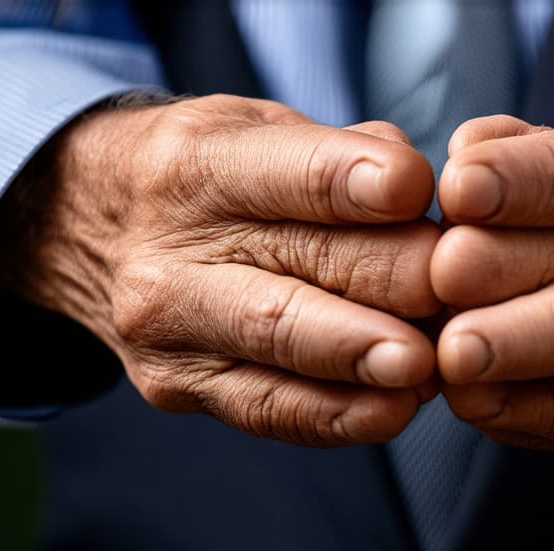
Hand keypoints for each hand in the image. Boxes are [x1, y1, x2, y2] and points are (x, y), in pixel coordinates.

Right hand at [0, 95, 441, 445]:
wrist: (95, 226)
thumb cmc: (213, 175)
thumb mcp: (262, 131)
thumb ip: (348, 155)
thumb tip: (425, 198)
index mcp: (198, 164)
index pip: (294, 176)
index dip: (363, 186)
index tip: (420, 194)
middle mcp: (172, 250)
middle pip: (304, 266)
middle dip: (395, 280)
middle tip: (458, 292)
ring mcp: (170, 328)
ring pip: (283, 344)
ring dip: (368, 359)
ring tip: (429, 364)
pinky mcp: (180, 387)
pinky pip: (271, 411)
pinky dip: (341, 415)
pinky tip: (394, 408)